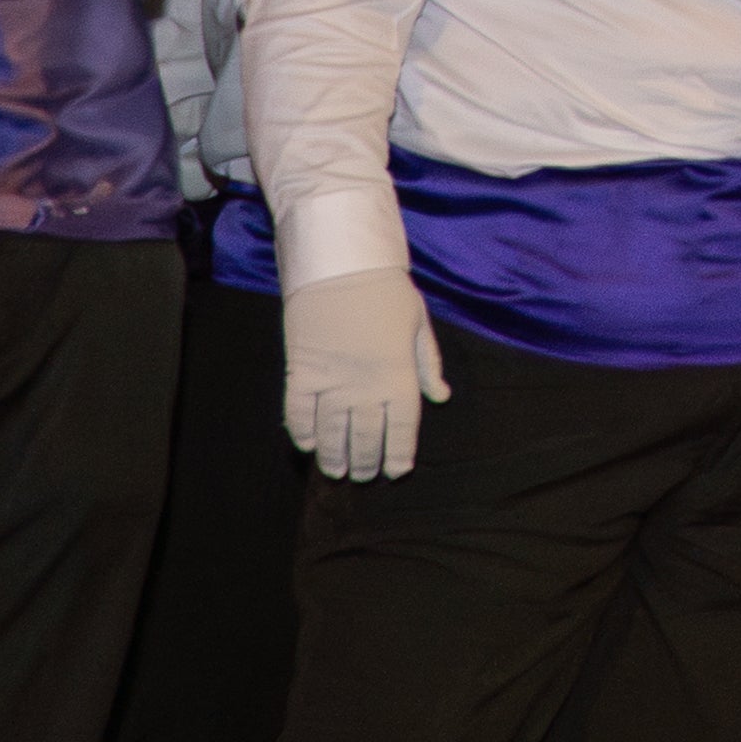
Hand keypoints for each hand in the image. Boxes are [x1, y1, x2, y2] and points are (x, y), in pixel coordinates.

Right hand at [282, 264, 453, 481]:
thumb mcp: (419, 324)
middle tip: (363, 475)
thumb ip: (429, 364)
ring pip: (332, 434)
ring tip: (337, 471)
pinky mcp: (301, 372)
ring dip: (334, 457)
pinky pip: (299, 414)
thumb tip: (441, 396)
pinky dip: (302, 433)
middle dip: (365, 462)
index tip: (396, 471)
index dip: (398, 455)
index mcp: (400, 376)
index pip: (402, 430)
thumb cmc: (386, 291)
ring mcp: (331, 382)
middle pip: (365, 438)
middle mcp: (366, 387)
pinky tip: (309, 444)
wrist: (341, 265)